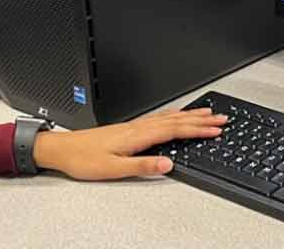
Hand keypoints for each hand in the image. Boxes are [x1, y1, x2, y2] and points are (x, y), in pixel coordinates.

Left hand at [32, 108, 226, 180]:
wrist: (62, 149)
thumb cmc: (83, 159)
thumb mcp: (114, 168)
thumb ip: (142, 166)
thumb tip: (168, 164)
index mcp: (137, 136)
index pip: (175, 131)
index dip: (197, 130)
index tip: (216, 130)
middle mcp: (138, 127)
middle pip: (176, 120)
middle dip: (201, 119)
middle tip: (222, 118)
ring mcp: (133, 126)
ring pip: (169, 117)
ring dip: (190, 115)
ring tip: (207, 114)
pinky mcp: (128, 128)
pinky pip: (159, 118)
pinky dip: (174, 115)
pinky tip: (176, 116)